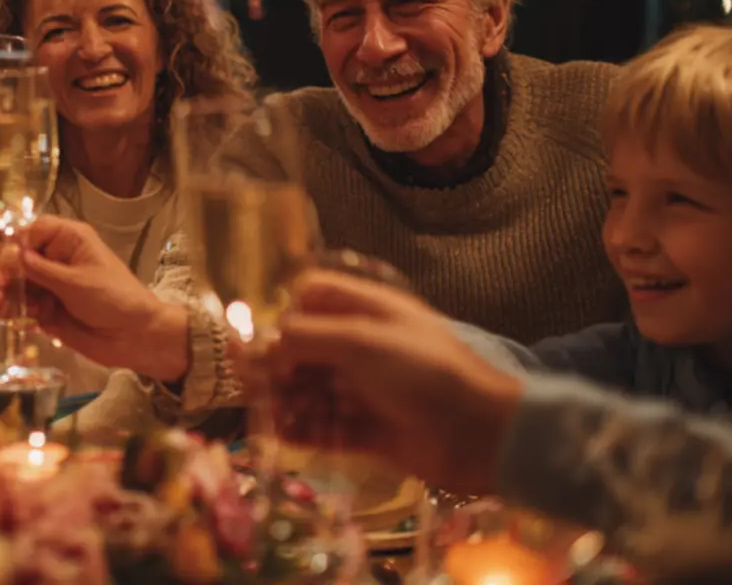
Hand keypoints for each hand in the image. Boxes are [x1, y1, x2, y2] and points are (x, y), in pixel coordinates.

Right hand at [0, 216, 189, 381]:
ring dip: (5, 293)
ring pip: (18, 284)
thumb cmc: (113, 298)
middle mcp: (57, 259)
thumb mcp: (75, 282)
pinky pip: (24, 307)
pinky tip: (6, 316)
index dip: (15, 243)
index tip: (3, 260)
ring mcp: (51, 286)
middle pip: (20, 258)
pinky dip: (13, 311)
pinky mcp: (48, 310)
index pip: (33, 230)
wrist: (135, 337)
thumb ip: (39, 270)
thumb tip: (9, 254)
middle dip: (4, 271)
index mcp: (69, 240)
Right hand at [268, 270, 522, 496]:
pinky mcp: (369, 430)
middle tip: (250, 382)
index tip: (256, 332)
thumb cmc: (424, 370)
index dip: (283, 311)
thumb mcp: (361, 341)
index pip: (313, 297)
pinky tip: (282, 435)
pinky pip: (326, 427)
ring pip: (312, 390)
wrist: (481, 432)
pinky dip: (303, 431)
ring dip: (286, 400)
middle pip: (305, 349)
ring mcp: (365, 389)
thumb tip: (261, 343)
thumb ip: (305, 337)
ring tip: (264, 412)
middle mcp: (362, 346)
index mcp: (366, 311)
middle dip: (277, 364)